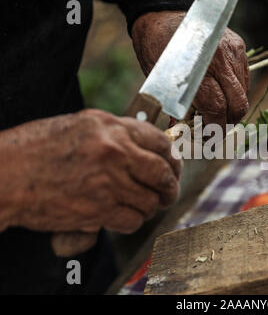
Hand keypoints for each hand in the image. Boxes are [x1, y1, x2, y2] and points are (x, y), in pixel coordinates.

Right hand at [0, 109, 181, 234]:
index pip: (160, 142)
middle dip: (171, 187)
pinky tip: (124, 216)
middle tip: (168, 193)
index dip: (172, 157)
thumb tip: (148, 146)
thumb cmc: (38, 148)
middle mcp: (115, 152)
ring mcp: (108, 182)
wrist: (5, 174)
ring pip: (149, 201)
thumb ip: (117, 133)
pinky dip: (132, 221)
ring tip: (142, 206)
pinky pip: (132, 220)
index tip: (173, 167)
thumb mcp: (82, 125)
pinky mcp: (99, 209)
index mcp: (111, 127)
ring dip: (149, 207)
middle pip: (162, 173)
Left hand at [131, 11, 250, 128]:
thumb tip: (184, 132)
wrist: (165, 14)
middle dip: (228, 122)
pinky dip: (235, 91)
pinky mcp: (238, 47)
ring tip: (217, 112)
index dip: (215, 128)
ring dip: (233, 107)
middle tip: (215, 129)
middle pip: (238, 104)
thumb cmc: (158, 48)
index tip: (209, 139)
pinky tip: (221, 93)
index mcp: (197, 70)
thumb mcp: (160, 81)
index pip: (217, 108)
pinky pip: (244, 79)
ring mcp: (233, 52)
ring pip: (244, 93)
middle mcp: (220, 60)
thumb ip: (176, 107)